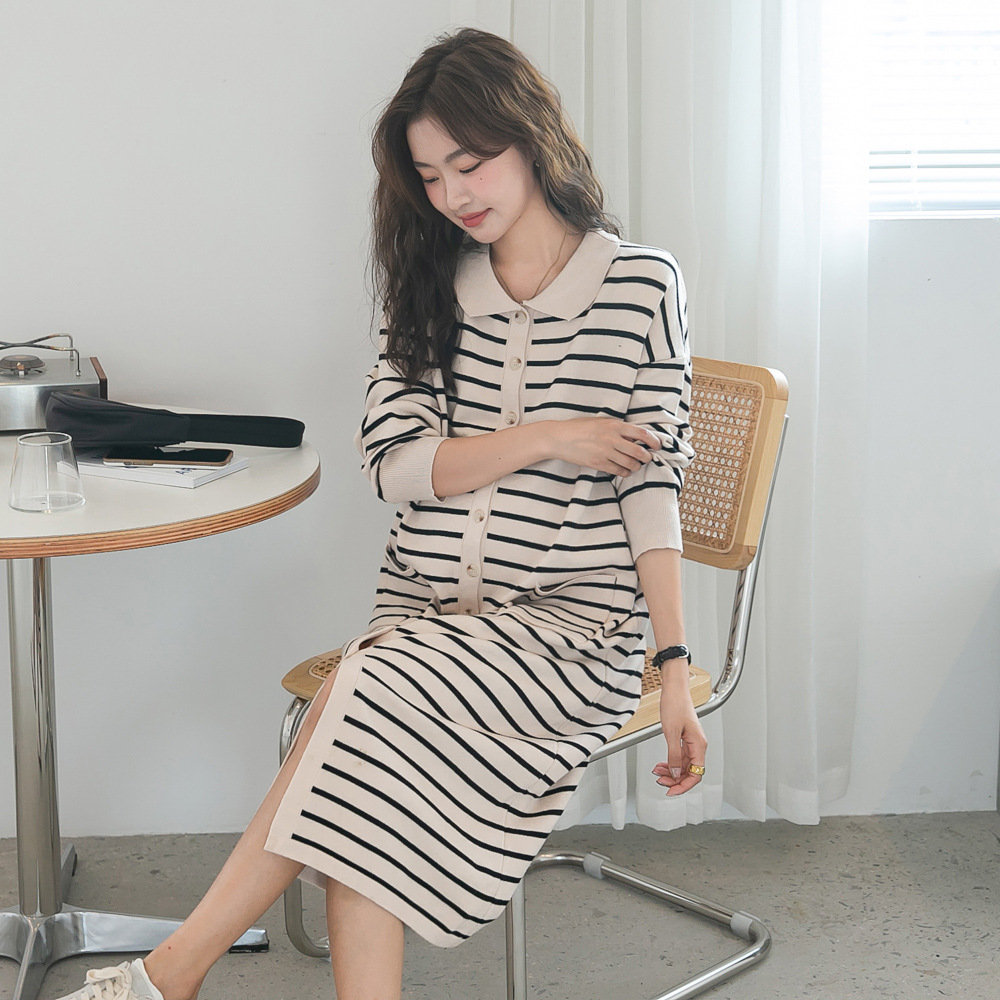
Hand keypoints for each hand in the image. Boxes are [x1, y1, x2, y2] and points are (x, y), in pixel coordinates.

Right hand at [549, 417, 660, 475]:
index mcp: (614, 425)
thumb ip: (617, 427)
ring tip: (635, 465)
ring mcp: (605, 452)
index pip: (642, 434)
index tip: (657, 446)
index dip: (654, 441)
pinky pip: (618, 471)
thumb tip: (635, 436)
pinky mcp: (598, 463)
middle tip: (647, 458)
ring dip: (636, 466)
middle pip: (639, 452)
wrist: (560, 438)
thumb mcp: (600, 422)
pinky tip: (624, 471)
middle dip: (647, 457)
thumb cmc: (579, 428)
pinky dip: (625, 473)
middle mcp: (612, 438)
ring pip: (631, 464)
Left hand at [652, 669, 706, 795]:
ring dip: (671, 772)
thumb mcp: (671, 733)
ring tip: (657, 773)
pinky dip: (670, 763)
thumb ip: (674, 755)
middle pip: (690, 772)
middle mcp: (698, 746)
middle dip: (675, 780)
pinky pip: (679, 757)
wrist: (674, 689)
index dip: (684, 785)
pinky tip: (661, 765)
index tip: (671, 791)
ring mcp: (691, 743)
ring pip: (683, 766)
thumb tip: (675, 773)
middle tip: (660, 782)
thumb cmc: (675, 705)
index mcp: (699, 745)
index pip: (696, 774)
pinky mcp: (684, 739)